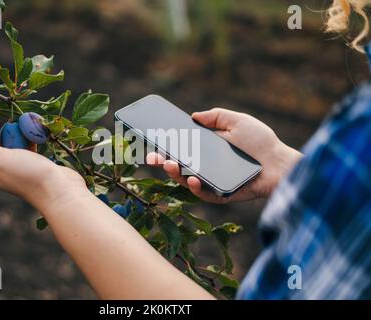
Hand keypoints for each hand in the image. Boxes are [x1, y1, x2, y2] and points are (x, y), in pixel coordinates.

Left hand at [0, 128, 87, 211]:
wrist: (61, 191)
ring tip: (12, 114)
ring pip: (7, 142)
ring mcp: (18, 164)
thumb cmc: (28, 176)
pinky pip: (26, 143)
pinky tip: (31, 125)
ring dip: (8, 128)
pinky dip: (26, 134)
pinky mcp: (34, 161)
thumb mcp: (0, 159)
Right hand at [147, 108, 301, 203]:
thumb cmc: (261, 141)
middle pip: (179, 165)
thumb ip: (217, 116)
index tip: (153, 140)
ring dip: (175, 174)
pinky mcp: (221, 194)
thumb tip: (193, 116)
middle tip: (152, 157)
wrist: (280, 162)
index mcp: (207, 149)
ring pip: (187, 180)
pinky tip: (193, 179)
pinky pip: (205, 193)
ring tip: (170, 165)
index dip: (166, 146)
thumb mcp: (238, 121)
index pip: (181, 148)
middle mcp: (206, 166)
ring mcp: (212, 181)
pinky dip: (196, 188)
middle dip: (163, 161)